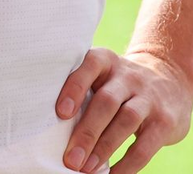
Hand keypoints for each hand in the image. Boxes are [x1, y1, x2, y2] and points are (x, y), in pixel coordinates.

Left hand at [56, 48, 191, 172]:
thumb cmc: (119, 83)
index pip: (89, 67)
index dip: (74, 88)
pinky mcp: (164, 122)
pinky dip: (128, 164)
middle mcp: (127, 76)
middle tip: (71, 157)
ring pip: (125, 121)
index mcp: (105, 60)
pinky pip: (145, 146)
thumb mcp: (103, 75)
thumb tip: (54, 124)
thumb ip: (83, 89)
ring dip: (104, 148)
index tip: (61, 113)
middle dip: (87, 132)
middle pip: (105, 101)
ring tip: (87, 168)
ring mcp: (148, 98)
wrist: (169, 81)